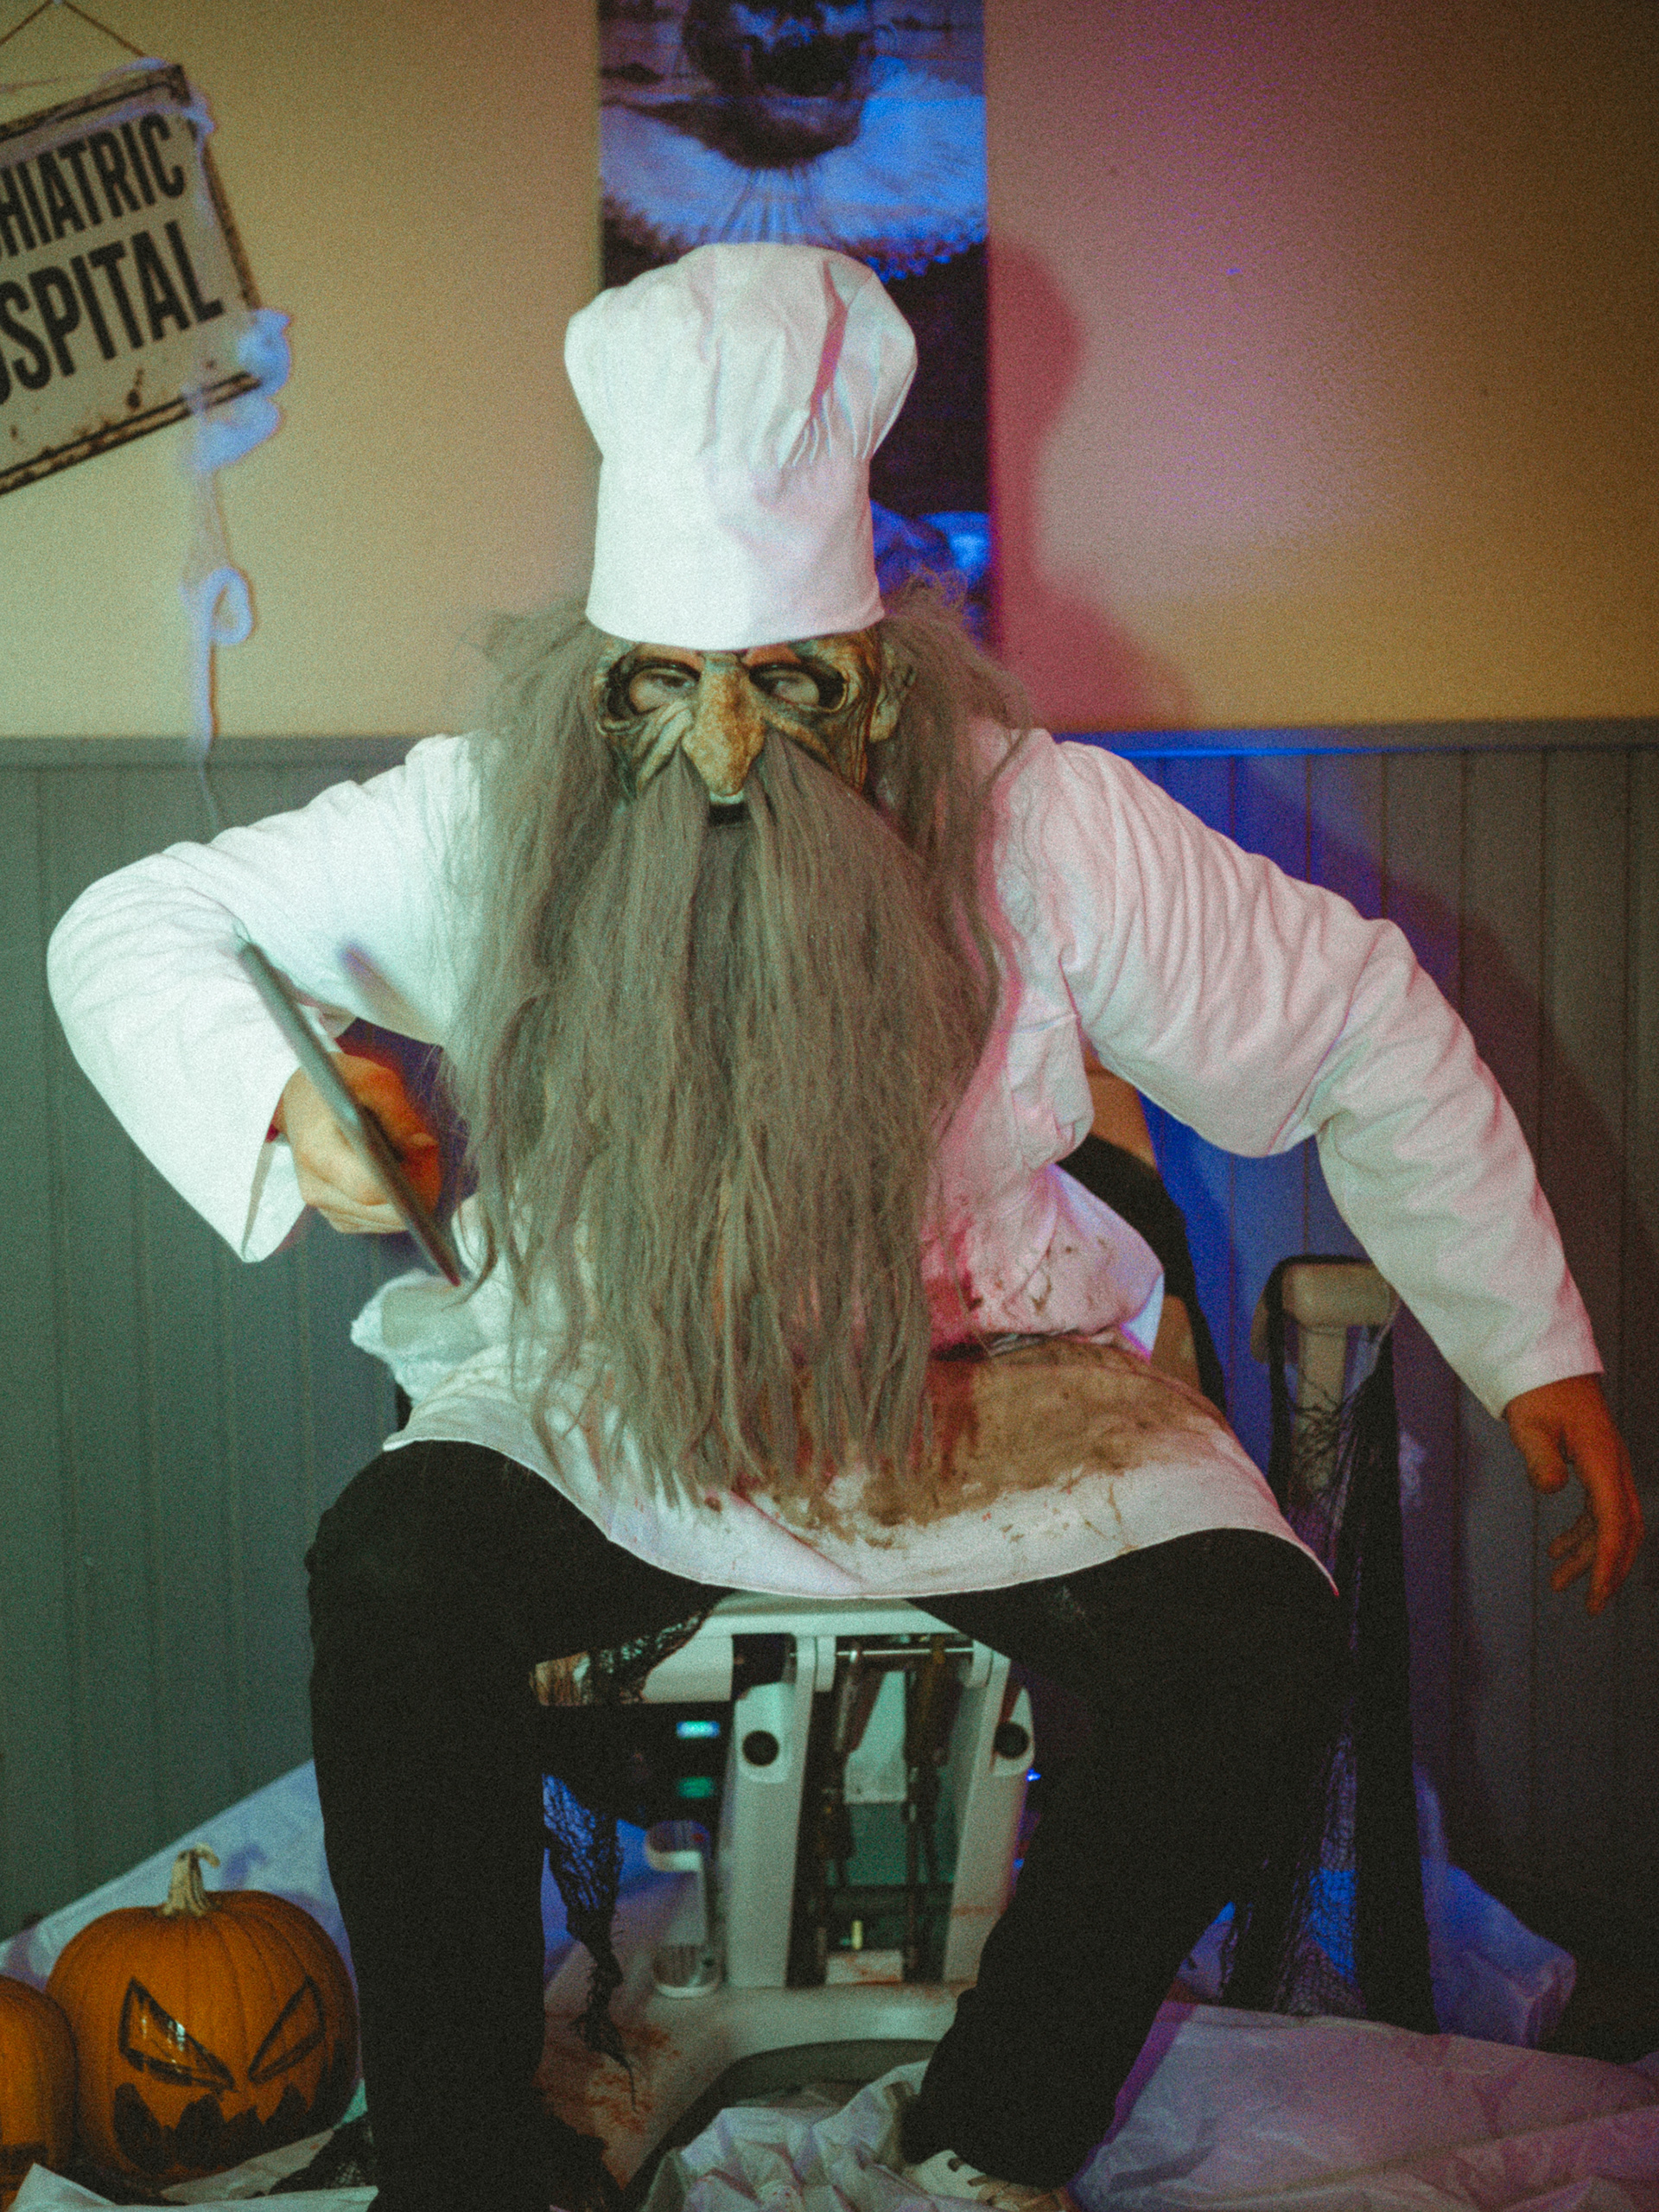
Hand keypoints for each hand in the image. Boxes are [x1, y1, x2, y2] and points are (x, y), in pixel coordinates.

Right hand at [274, 1050, 441, 1233]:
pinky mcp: (337, 1216)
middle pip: (385, 1213)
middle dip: (419, 1189)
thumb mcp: (375, 1082)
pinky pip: (380, 1223)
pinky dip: (396, 1203)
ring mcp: (325, 1207)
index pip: (369, 1188)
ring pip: (389, 1222)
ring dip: (410, 1196)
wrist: (302, 1097)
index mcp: (318, 1151)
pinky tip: (393, 1173)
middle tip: (425, 1154)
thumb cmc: (340, 1084)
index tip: (426, 1156)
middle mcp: (316, 1188)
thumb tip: (425, 1149)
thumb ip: (401, 1116)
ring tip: (408, 1159)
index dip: (409, 1180)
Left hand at [1503, 1373, 1644, 1613]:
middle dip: (1608, 1569)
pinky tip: (1557, 1548)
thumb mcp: (1530, 1424)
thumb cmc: (1537, 1391)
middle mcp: (1612, 1466)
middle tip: (1589, 1603)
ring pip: (1609, 1522)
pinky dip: (1581, 1532)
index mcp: (1602, 1460)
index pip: (1612, 1522)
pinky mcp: (1595, 1464)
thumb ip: (1540, 1458)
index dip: (1606, 1562)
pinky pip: (1597, 1509)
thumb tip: (1551, 1490)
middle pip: (1623, 1529)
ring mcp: (1607, 1466)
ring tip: (1558, 1581)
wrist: (1545, 1362)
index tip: (1594, 1595)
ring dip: (1588, 1554)